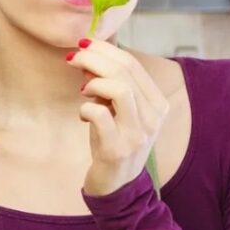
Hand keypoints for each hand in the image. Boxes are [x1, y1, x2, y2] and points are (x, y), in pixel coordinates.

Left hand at [66, 38, 169, 195]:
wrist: (117, 185)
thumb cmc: (113, 140)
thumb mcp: (117, 110)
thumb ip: (110, 85)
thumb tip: (88, 55)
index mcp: (157, 103)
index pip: (133, 64)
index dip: (106, 49)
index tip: (83, 45)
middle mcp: (153, 117)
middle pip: (125, 71)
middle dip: (94, 58)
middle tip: (72, 59)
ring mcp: (138, 133)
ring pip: (119, 88)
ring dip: (94, 81)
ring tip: (82, 90)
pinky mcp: (118, 148)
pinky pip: (100, 114)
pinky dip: (86, 108)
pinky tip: (83, 114)